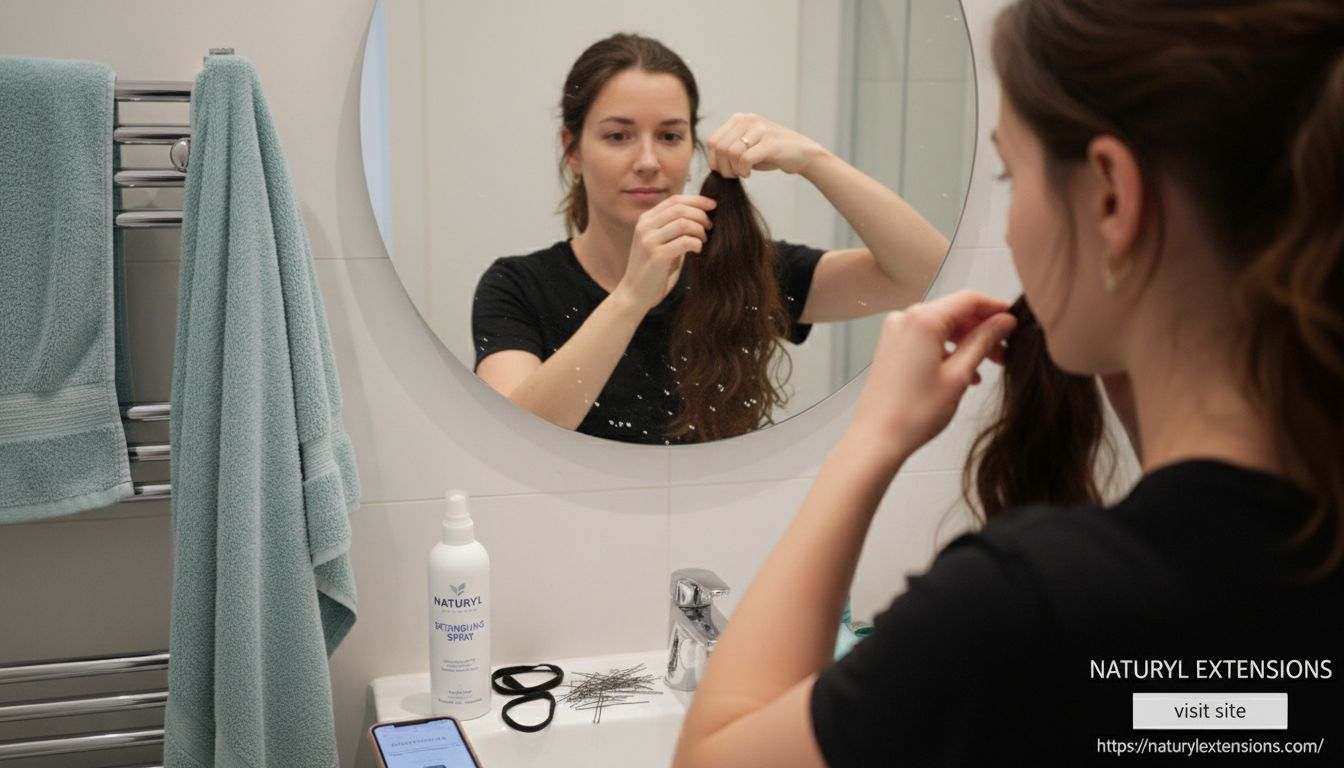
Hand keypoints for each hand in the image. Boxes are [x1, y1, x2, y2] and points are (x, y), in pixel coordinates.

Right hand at [615, 194, 716, 311]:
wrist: (634, 294)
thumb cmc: (653, 269)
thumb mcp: (661, 243)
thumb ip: (673, 228)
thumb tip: (700, 214)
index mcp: (645, 220)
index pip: (674, 200)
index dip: (696, 200)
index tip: (713, 205)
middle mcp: (645, 227)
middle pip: (680, 209)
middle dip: (701, 215)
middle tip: (710, 227)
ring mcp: (648, 241)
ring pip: (683, 223)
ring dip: (699, 230)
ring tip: (703, 240)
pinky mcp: (656, 256)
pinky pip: (684, 241)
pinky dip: (696, 244)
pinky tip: (697, 250)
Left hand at [706, 113, 827, 178]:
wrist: (803, 153)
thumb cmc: (772, 153)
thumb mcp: (747, 146)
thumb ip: (729, 148)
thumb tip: (711, 161)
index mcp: (739, 119)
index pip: (713, 141)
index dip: (713, 161)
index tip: (724, 171)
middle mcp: (748, 120)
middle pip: (720, 148)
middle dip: (723, 167)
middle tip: (733, 175)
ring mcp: (760, 129)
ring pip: (731, 153)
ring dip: (733, 170)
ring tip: (742, 173)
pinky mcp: (770, 143)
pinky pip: (745, 159)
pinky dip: (743, 171)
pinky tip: (749, 173)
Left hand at [847, 290, 1016, 471]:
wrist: (878, 438)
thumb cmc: (912, 413)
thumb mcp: (959, 374)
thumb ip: (983, 342)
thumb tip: (1003, 322)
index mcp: (922, 319)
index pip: (969, 299)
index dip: (996, 308)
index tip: (1015, 321)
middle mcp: (904, 319)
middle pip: (955, 312)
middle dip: (982, 330)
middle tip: (1005, 351)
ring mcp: (895, 333)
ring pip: (942, 327)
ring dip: (967, 342)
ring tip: (986, 366)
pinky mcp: (892, 348)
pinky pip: (927, 339)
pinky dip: (947, 350)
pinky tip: (963, 373)